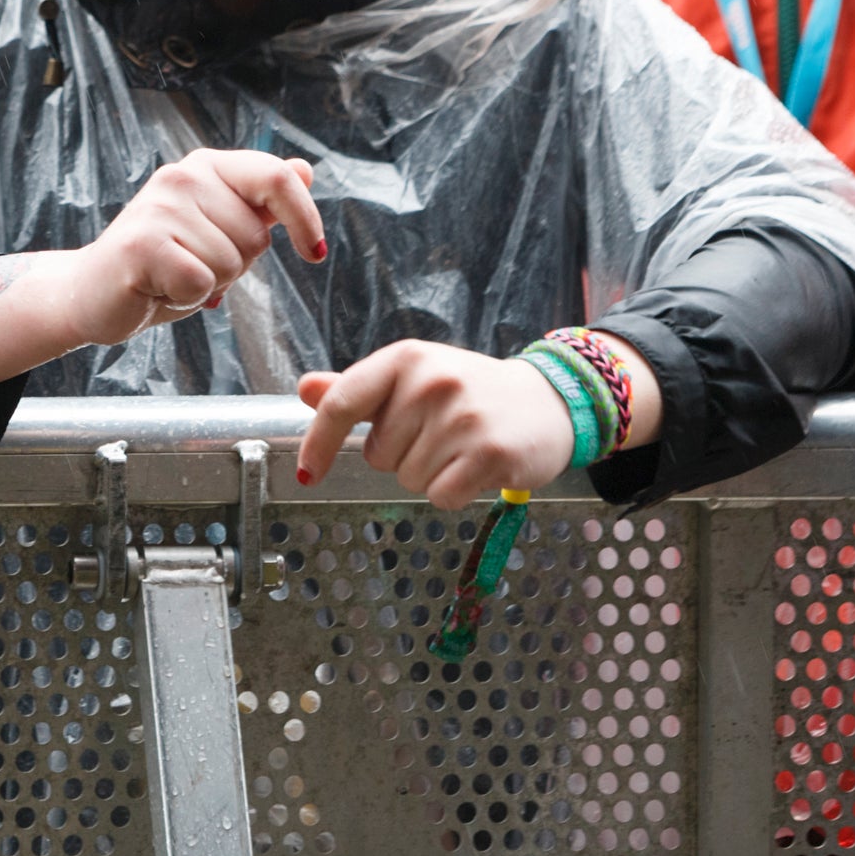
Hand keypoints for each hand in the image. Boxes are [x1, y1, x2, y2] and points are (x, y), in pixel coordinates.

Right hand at [58, 150, 322, 345]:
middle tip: (191, 264)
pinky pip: (201, 284)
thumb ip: (258, 201)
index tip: (315, 254)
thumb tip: (305, 169)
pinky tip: (157, 289)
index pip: (276, 178)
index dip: (306, 218)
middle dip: (234, 267)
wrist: (92, 292)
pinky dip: (185, 300)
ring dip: (208, 285)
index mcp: (205, 166)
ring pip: (231, 265)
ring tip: (171, 276)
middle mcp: (182, 176)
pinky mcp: (141, 243)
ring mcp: (159, 207)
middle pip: (256, 237)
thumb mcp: (218, 230)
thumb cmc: (162, 264)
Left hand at [294, 341, 579, 508]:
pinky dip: (454, 493)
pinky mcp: (491, 453)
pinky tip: (475, 468)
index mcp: (405, 358)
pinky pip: (441, 497)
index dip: (317, 442)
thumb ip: (357, 388)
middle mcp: (431, 382)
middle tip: (439, 434)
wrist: (549, 401)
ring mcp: (462, 417)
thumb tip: (305, 389)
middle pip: (377, 455)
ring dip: (430, 474)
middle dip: (401, 455)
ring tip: (461, 446)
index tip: (307, 474)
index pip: (342, 403)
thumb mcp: (413, 378)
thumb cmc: (469, 391)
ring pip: (408, 479)